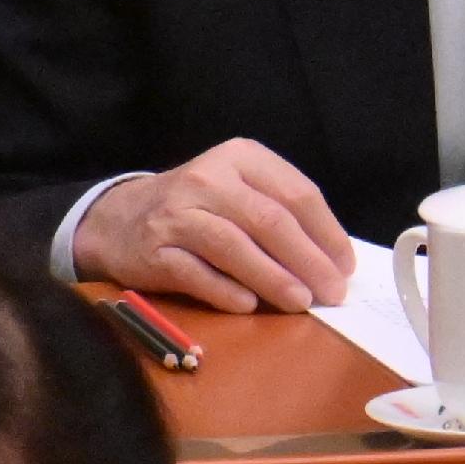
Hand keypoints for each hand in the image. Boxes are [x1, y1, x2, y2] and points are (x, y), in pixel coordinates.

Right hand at [74, 140, 355, 313]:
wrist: (118, 218)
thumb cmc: (199, 207)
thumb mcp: (240, 190)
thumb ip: (282, 213)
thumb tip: (331, 260)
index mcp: (241, 157)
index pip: (298, 194)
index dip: (328, 233)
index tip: (346, 266)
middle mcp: (209, 179)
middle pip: (270, 221)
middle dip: (309, 260)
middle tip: (332, 293)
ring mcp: (177, 214)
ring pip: (235, 247)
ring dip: (274, 279)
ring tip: (301, 302)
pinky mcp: (154, 249)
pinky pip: (197, 274)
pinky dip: (227, 291)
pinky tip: (250, 306)